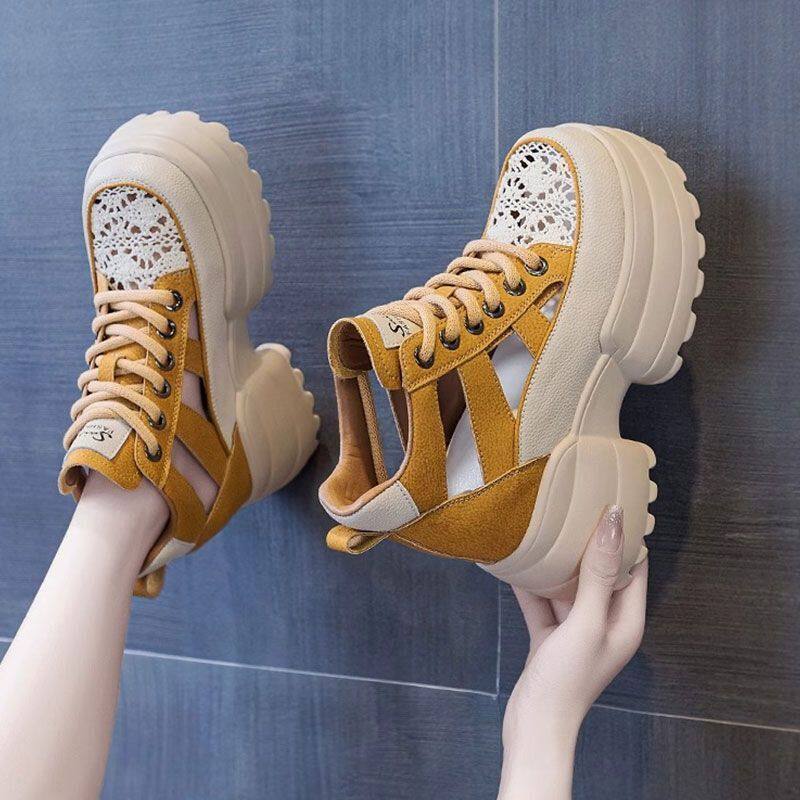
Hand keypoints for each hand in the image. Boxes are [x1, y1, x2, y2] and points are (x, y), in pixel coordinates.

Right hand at [497, 506, 647, 798]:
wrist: (533, 727)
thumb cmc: (566, 681)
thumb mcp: (584, 622)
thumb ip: (597, 572)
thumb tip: (614, 520)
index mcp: (626, 620)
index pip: (633, 567)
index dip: (624, 535)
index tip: (610, 500)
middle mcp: (604, 623)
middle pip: (599, 572)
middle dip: (587, 542)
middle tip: (572, 506)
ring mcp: (576, 631)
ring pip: (569, 585)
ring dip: (556, 562)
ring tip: (543, 528)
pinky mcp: (550, 638)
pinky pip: (543, 602)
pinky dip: (532, 584)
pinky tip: (517, 562)